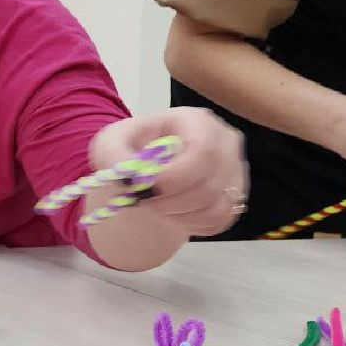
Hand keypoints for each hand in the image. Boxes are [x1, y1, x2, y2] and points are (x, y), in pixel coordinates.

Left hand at [89, 107, 247, 235]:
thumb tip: (130, 175)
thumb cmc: (131, 149)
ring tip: (156, 204)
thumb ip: (113, 154)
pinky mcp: (235, 196)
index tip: (146, 187)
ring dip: (178, 214)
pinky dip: (191, 224)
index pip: (203, 150)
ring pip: (216, 206)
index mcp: (196, 120)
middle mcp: (225, 142)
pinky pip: (219, 220)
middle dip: (170, 201)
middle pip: (210, 184)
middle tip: (143, 200)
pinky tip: (173, 212)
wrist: (145, 169)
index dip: (176, 176)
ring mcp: (235, 170)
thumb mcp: (110, 143)